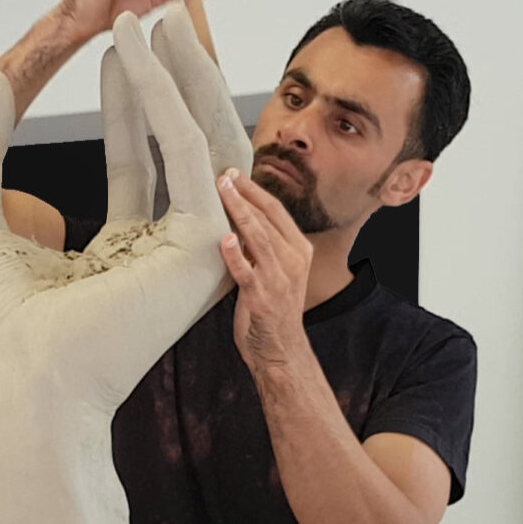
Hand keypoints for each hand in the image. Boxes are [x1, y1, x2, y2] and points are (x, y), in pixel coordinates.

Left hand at [0, 2, 249, 409]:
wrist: (13, 383)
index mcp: (125, 257)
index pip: (136, 165)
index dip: (128, 104)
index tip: (116, 51)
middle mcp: (166, 252)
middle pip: (177, 147)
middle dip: (168, 80)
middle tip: (153, 18)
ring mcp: (191, 252)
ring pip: (196, 142)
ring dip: (179, 76)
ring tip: (157, 17)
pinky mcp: (202, 247)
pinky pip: (189, 155)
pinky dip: (166, 99)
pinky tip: (141, 55)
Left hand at [216, 168, 314, 374]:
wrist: (280, 349)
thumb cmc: (273, 308)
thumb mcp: (277, 271)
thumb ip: (263, 247)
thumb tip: (238, 219)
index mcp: (300, 250)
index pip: (277, 211)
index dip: (255, 190)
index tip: (234, 174)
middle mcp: (293, 261)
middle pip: (267, 218)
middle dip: (244, 194)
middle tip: (223, 176)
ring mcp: (278, 279)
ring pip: (258, 237)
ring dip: (239, 212)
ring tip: (222, 192)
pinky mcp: (261, 298)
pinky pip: (246, 272)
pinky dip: (236, 255)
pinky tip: (226, 239)